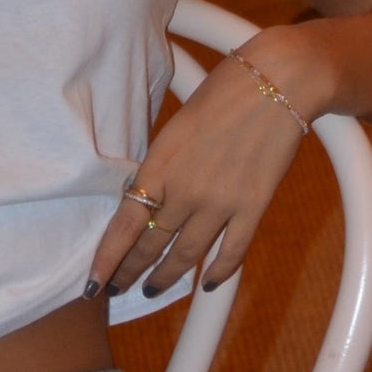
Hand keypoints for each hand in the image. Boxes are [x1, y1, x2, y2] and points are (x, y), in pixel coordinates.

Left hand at [86, 37, 316, 302]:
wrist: (278, 82)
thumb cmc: (222, 93)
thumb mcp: (174, 129)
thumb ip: (160, 167)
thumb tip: (146, 198)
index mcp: (159, 166)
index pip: (124, 226)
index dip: (107, 260)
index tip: (94, 284)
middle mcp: (186, 190)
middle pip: (151, 245)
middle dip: (131, 272)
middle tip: (118, 288)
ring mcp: (221, 203)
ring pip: (186, 256)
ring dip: (166, 278)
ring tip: (152, 289)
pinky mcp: (254, 207)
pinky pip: (232, 252)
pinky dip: (218, 273)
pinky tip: (207, 284)